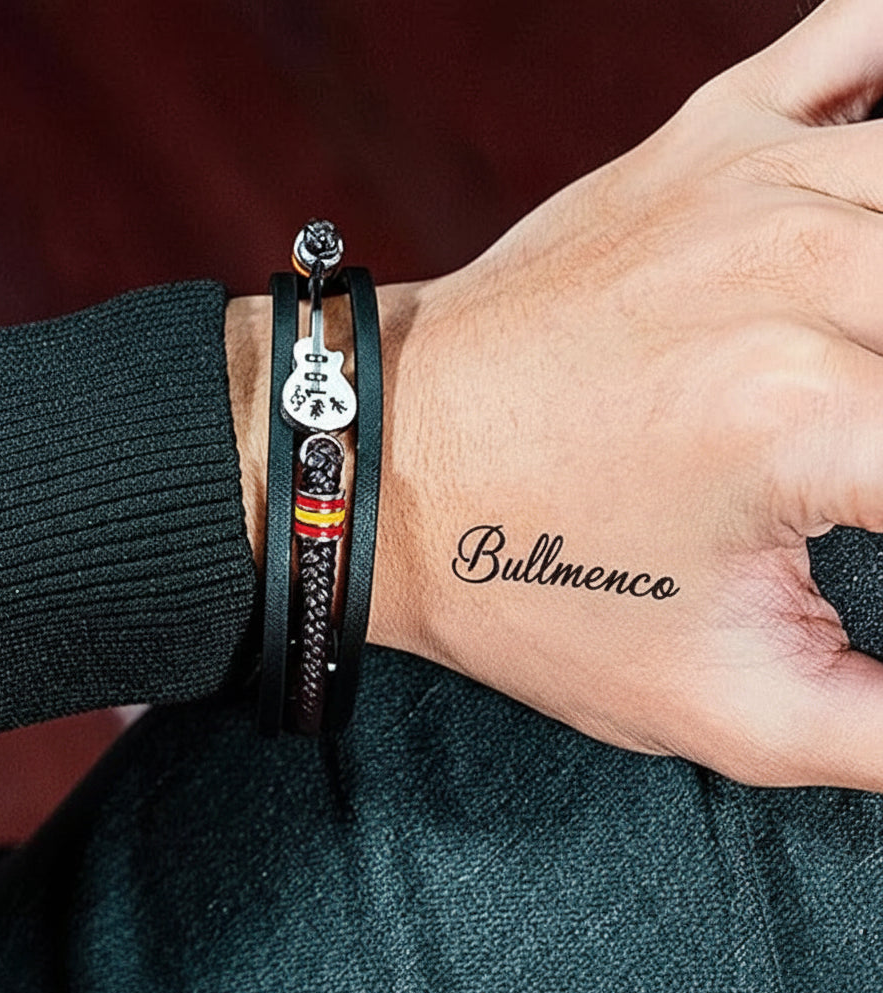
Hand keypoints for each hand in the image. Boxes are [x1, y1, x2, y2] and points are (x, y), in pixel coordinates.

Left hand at [365, 0, 882, 789]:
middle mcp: (802, 266)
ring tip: (872, 385)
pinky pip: (864, 40)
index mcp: (817, 416)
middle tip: (878, 462)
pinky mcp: (704, 143)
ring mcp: (753, 180)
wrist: (381, 463)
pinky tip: (878, 182)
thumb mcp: (720, 704)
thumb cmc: (521, 579)